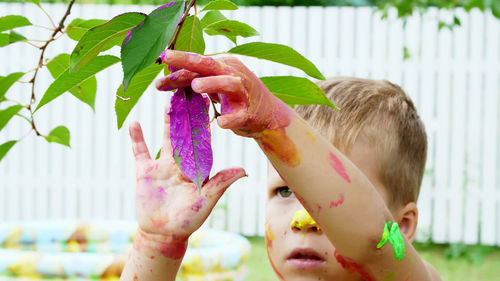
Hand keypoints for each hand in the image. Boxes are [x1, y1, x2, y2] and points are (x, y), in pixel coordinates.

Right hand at [128, 103, 245, 239]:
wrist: (163, 234)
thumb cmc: (188, 220)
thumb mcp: (206, 200)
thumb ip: (221, 183)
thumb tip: (244, 170)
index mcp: (197, 167)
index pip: (202, 141)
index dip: (206, 123)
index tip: (211, 104)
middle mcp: (181, 162)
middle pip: (185, 133)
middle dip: (188, 114)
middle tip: (191, 91)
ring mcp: (162, 166)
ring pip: (165, 137)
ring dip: (167, 120)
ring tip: (170, 100)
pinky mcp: (145, 172)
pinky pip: (140, 152)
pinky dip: (137, 139)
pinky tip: (135, 122)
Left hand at [156, 50, 294, 136]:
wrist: (268, 114)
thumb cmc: (234, 96)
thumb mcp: (215, 83)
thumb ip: (194, 77)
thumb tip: (167, 71)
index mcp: (223, 65)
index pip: (197, 61)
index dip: (178, 61)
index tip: (160, 58)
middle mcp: (234, 74)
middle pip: (210, 65)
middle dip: (188, 61)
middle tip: (169, 60)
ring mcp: (243, 94)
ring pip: (229, 83)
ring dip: (213, 83)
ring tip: (196, 87)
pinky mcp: (249, 113)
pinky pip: (239, 115)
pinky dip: (230, 119)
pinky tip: (220, 123)